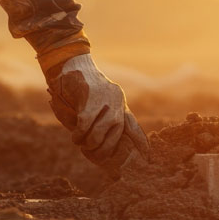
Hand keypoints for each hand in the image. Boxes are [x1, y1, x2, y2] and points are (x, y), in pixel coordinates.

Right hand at [46, 54, 148, 170]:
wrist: (70, 62)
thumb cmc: (79, 87)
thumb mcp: (94, 103)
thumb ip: (100, 120)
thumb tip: (100, 146)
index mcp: (119, 103)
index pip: (133, 125)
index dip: (140, 142)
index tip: (147, 157)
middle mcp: (116, 100)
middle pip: (116, 134)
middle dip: (104, 149)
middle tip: (91, 152)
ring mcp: (105, 98)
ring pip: (100, 131)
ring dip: (90, 142)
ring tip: (81, 143)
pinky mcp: (89, 97)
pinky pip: (85, 123)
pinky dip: (79, 134)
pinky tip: (75, 136)